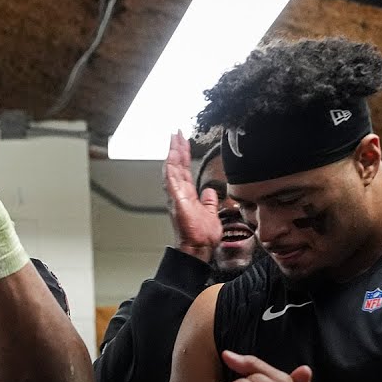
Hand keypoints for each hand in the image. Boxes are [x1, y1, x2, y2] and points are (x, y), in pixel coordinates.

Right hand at [163, 131, 220, 261]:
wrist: (199, 248)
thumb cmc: (202, 235)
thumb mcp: (210, 213)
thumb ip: (208, 201)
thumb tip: (210, 192)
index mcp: (187, 195)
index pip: (184, 170)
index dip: (184, 155)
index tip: (183, 141)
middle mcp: (179, 193)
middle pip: (176, 166)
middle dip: (176, 148)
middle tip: (176, 133)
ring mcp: (176, 196)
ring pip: (172, 170)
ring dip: (173, 154)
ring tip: (174, 139)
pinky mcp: (177, 201)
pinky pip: (172, 181)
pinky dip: (171, 168)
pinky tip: (171, 157)